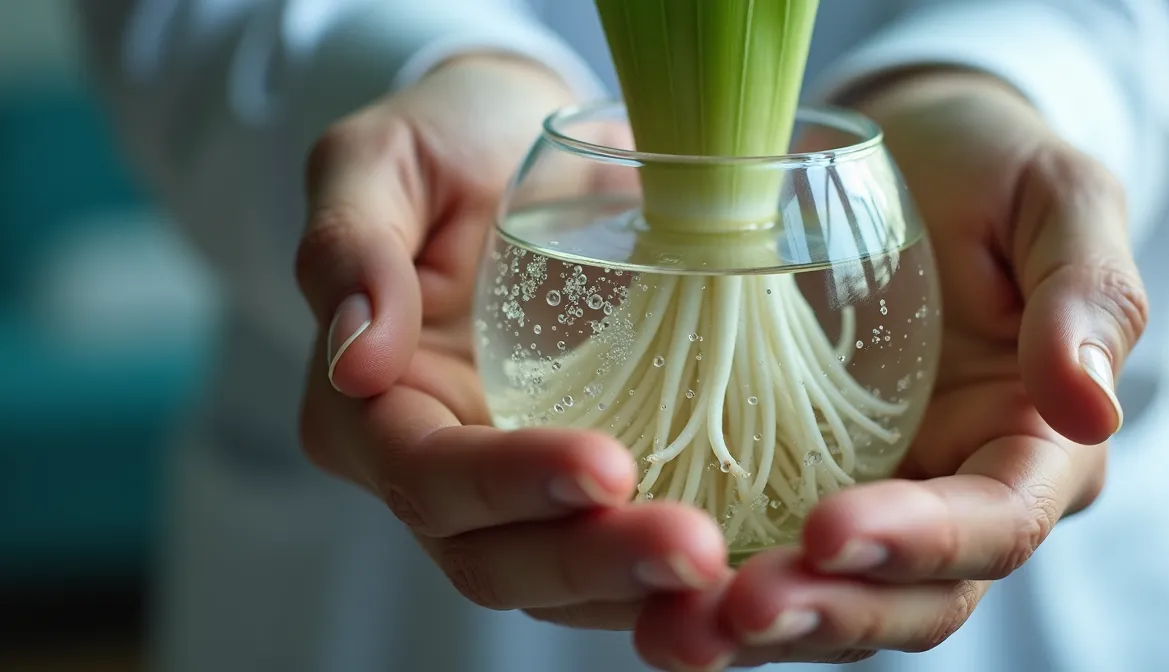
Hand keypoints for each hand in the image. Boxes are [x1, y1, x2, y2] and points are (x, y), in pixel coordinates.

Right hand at [294, 55, 728, 629]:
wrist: (526, 146)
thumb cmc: (447, 141)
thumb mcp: (378, 160)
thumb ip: (349, 247)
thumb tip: (353, 363)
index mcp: (365, 408)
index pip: (424, 474)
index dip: (507, 483)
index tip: (607, 465)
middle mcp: (433, 468)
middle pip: (493, 557)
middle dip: (592, 560)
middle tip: (694, 551)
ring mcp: (512, 488)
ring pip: (560, 581)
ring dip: (641, 590)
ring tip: (729, 575)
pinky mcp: (583, 485)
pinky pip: (620, 553)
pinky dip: (672, 580)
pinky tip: (743, 574)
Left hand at [632, 69, 1147, 668]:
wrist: (904, 159)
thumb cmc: (988, 166)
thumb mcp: (1056, 198)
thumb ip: (1088, 294)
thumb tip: (1090, 407)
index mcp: (1039, 442)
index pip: (997, 523)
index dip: (922, 542)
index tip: (831, 531)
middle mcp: (961, 493)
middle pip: (916, 597)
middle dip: (832, 612)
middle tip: (740, 608)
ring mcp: (879, 498)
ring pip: (837, 600)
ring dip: (764, 628)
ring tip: (678, 628)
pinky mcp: (802, 485)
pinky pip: (765, 554)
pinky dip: (712, 587)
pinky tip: (647, 599)